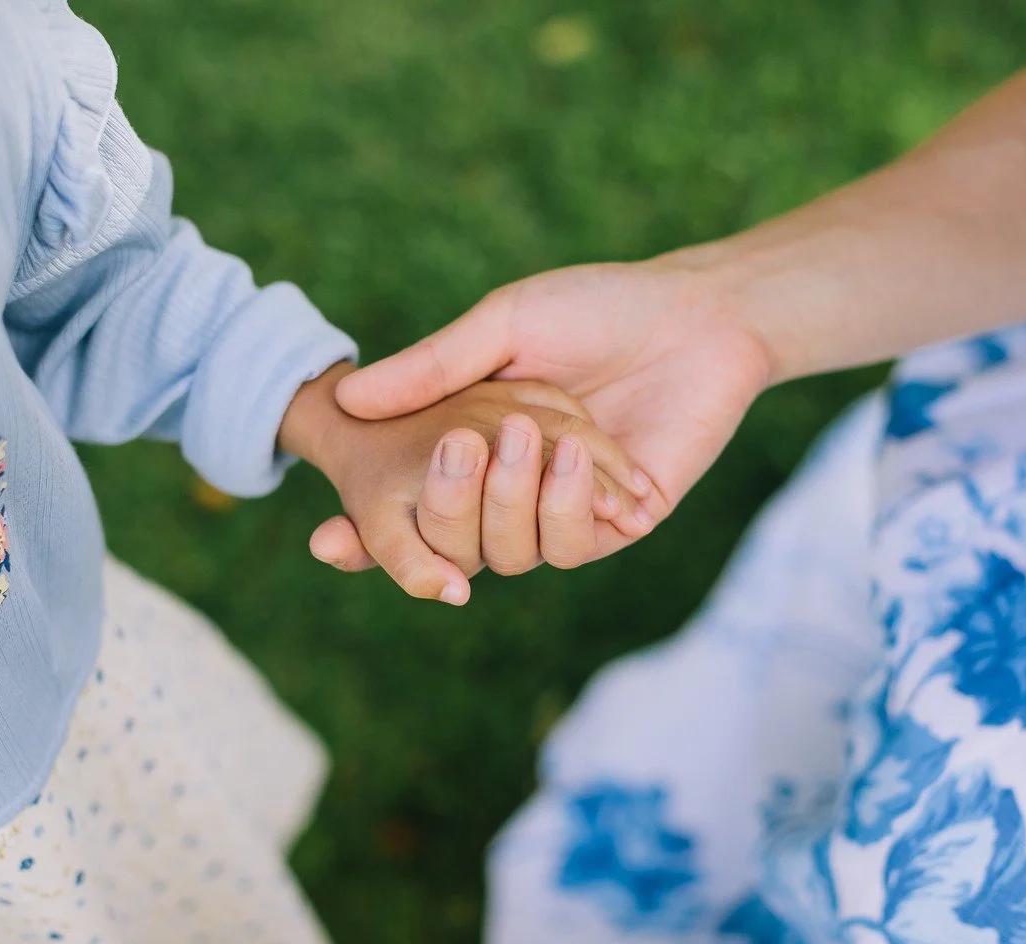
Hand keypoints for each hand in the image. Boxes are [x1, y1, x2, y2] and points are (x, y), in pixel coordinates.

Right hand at [331, 260, 772, 544]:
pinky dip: (565, 511)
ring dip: (507, 505)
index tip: (329, 538)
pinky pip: (571, 547)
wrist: (696, 315)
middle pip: (453, 544)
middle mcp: (515, 487)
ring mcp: (564, 509)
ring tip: (523, 437)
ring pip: (508, 554)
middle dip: (443, 512)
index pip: (412, 506)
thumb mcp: (504, 325)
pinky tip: (573, 459)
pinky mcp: (619, 523)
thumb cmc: (598, 308)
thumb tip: (348, 399)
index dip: (367, 534)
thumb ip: (434, 366)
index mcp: (477, 443)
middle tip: (451, 454)